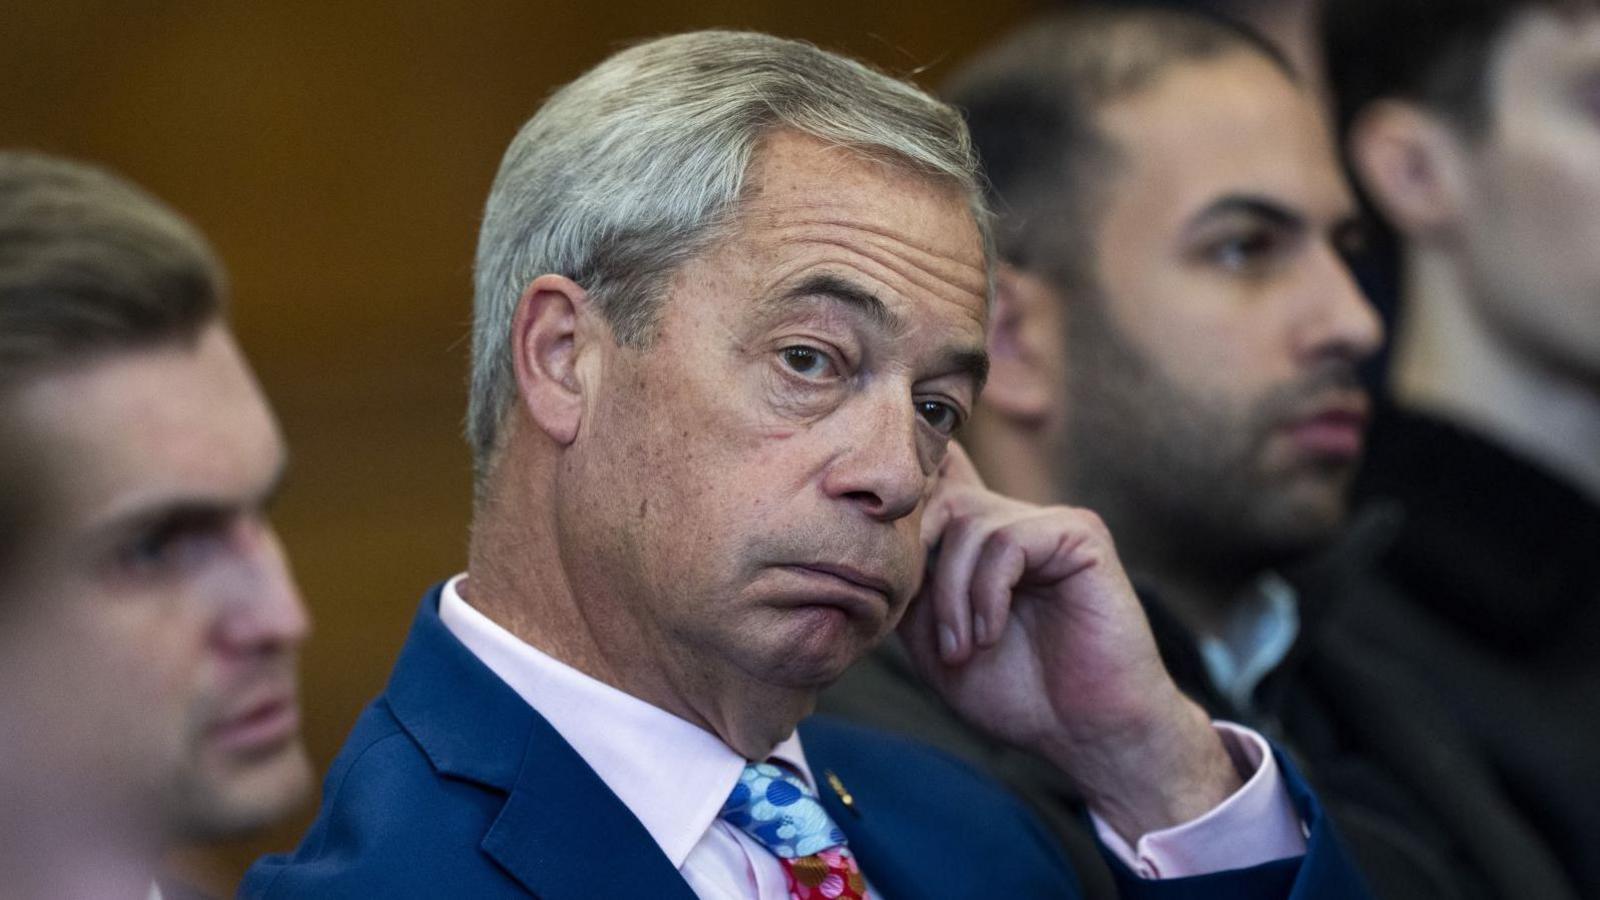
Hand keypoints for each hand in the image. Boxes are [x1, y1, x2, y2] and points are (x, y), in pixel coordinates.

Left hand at [900, 444, 1241, 838]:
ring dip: (950, 597)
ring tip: (960, 650)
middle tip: (912, 614)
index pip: (937, 482)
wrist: (1086, 734)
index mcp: (981, 543)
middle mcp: (1014, 522)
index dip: (903, 502)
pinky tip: (990, 636)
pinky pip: (1008, 543)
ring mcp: (1048, 526)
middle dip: (915, 558)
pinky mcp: (1081, 537)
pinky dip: (987, 594)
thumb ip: (908, 593)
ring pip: (968, 527)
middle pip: (940, 498)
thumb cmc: (1017, 694)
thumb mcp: (934, 645)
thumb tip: (875, 550)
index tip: (874, 544)